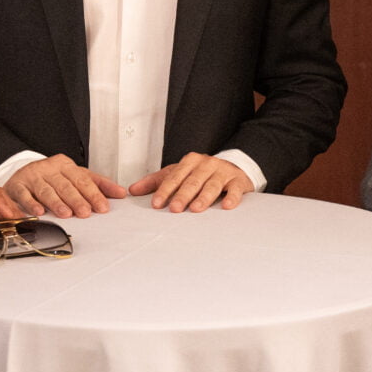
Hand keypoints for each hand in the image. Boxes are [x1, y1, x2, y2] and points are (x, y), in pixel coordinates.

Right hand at [4, 155, 126, 218]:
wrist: (22, 174)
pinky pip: (24, 195)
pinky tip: (38, 212)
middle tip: (85, 212)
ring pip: (46, 190)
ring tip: (66, 213)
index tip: (102, 207)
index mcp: (66, 165)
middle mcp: (49, 169)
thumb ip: (98, 184)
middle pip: (65, 185)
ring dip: (56, 202)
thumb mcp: (76, 177)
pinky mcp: (17, 185)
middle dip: (76, 200)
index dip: (93, 194)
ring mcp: (32, 176)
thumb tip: (121, 193)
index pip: (82, 180)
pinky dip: (31, 203)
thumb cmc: (53, 179)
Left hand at [128, 152, 252, 211]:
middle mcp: (206, 164)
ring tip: (196, 209)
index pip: (174, 177)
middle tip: (174, 209)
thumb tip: (133, 190)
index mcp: (189, 161)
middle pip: (192, 181)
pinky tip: (226, 206)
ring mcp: (223, 172)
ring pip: (212, 185)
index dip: (165, 190)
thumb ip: (156, 181)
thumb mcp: (178, 173)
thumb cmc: (201, 174)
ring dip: (203, 197)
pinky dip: (231, 198)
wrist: (233, 167)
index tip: (156, 204)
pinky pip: (235, 190)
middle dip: (183, 195)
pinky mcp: (238, 181)